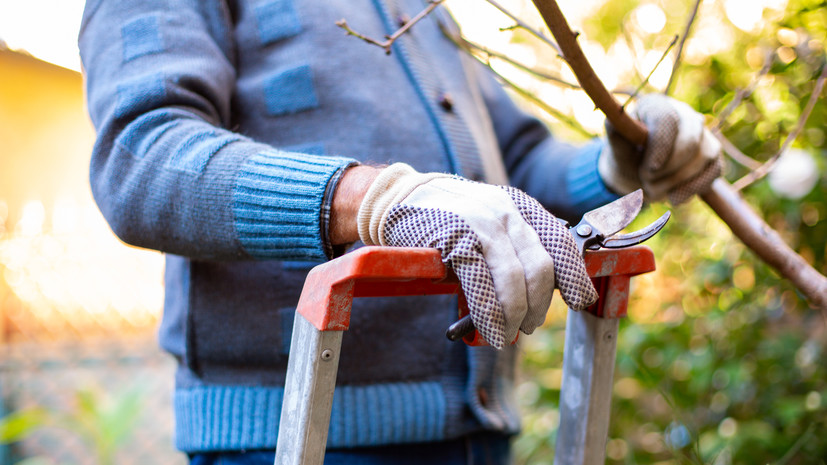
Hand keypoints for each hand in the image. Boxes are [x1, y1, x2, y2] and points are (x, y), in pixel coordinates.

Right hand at [358, 163, 596, 347]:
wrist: (397, 199)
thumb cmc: (446, 217)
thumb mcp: (488, 218)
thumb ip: (513, 244)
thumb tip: (538, 290)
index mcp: (519, 206)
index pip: (561, 243)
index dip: (575, 277)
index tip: (580, 301)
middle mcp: (505, 212)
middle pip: (541, 267)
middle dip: (539, 305)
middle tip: (530, 325)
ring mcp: (480, 225)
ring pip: (515, 280)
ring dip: (516, 316)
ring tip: (509, 334)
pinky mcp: (456, 242)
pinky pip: (482, 287)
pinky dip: (491, 316)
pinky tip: (492, 331)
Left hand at [599, 94, 722, 203]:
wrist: (636, 172)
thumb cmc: (625, 154)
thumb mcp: (616, 144)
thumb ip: (616, 130)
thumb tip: (613, 117)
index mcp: (656, 105)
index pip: (667, 120)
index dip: (661, 147)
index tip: (649, 170)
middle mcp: (683, 112)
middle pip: (690, 140)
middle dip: (667, 169)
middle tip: (646, 180)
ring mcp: (702, 132)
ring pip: (705, 156)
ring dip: (677, 181)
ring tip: (653, 188)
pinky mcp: (712, 153)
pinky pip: (714, 171)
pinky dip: (693, 187)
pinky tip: (674, 196)